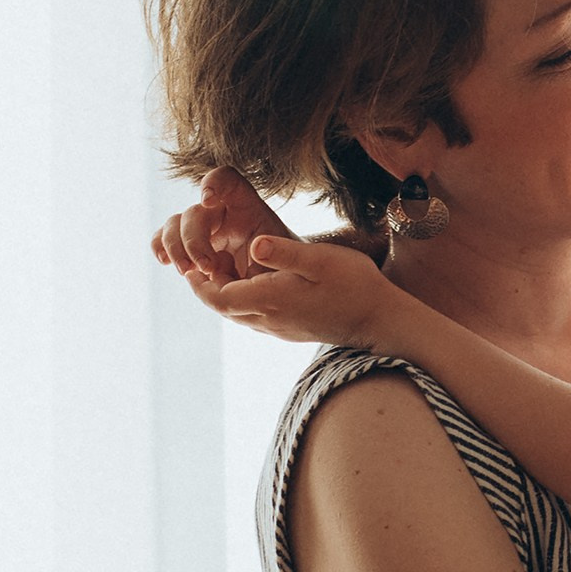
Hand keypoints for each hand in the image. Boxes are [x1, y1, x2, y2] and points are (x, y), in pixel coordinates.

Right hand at [151, 164, 286, 283]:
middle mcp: (221, 214)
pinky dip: (161, 248)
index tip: (208, 201)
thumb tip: (257, 249)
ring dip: (175, 247)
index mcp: (247, 208)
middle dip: (194, 240)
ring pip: (175, 224)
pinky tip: (165, 261)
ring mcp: (202, 231)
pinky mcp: (189, 249)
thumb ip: (282, 253)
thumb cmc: (290, 270)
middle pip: (195, 211)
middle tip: (205, 267)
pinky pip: (165, 241)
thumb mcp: (294, 260)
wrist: (280, 288)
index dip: (214, 183)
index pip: (227, 180)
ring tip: (188, 272)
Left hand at [213, 231, 400, 352]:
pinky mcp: (290, 329)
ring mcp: (280, 328)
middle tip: (198, 264)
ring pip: (239, 314)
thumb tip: (253, 242)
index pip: (218, 299)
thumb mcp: (319, 259)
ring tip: (220, 269)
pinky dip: (242, 301)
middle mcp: (269, 319)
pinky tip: (251, 283)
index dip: (199, 285)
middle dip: (206, 288)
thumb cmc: (353, 284)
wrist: (380, 320)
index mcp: (270, 299)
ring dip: (224, 295)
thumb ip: (283, 252)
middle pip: (224, 309)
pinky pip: (255, 317)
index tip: (190, 267)